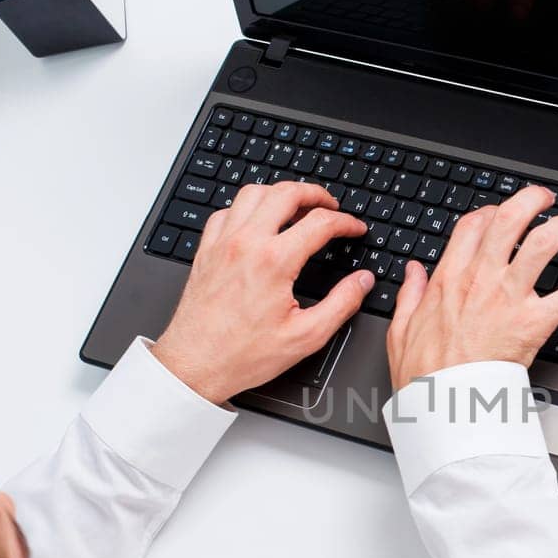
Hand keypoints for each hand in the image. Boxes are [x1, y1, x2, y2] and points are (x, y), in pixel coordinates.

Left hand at [154, 183, 372, 403]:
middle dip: (315, 193)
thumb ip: (342, 303)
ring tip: (297, 205)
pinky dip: (247, 208)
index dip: (346, 222)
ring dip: (279, 193)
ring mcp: (222, 243)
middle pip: (285, 193)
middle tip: (331, 205)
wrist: (195, 364)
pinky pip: (226, 212)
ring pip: (253, 193)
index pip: (320, 222)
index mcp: (274, 261)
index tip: (355, 228)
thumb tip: (362, 281)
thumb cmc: (243, 355)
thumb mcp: (306, 336)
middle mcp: (246, 243)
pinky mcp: (206, 251)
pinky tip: (258, 221)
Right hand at [386, 186, 557, 390]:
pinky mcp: (532, 323)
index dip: (490, 211)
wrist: (443, 402)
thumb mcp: (401, 329)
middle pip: (509, 220)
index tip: (499, 212)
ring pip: (541, 244)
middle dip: (531, 201)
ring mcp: (508, 298)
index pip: (473, 226)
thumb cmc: (424, 373)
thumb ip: (409, 295)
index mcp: (450, 279)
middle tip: (544, 200)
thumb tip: (412, 273)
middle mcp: (481, 280)